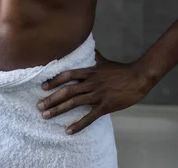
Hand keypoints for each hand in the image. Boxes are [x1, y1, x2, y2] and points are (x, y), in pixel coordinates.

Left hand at [37, 50, 152, 134]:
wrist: (137, 78)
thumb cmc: (120, 70)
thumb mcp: (104, 61)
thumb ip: (93, 56)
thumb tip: (88, 46)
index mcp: (90, 71)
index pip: (68, 75)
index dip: (54, 81)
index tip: (43, 87)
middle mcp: (91, 82)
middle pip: (67, 91)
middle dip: (51, 99)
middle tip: (39, 106)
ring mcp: (98, 95)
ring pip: (74, 103)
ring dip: (58, 110)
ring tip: (46, 116)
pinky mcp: (105, 106)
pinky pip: (89, 117)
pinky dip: (78, 125)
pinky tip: (69, 130)